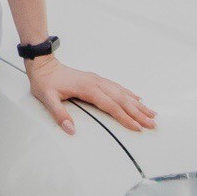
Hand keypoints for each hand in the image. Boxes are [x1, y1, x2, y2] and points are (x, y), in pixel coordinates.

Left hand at [25, 55, 156, 135]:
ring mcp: (98, 80)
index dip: (125, 117)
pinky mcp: (97, 80)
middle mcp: (97, 83)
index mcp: (88, 88)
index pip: (111, 106)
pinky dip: (130, 94)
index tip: (136, 127)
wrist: (44, 65)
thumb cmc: (46, 82)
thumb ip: (59, 114)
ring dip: (138, 104)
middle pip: (122, 100)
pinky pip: (118, 87)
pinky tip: (138, 99)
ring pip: (123, 93)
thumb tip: (70, 130)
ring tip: (152, 113)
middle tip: (152, 124)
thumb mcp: (47, 99)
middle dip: (138, 113)